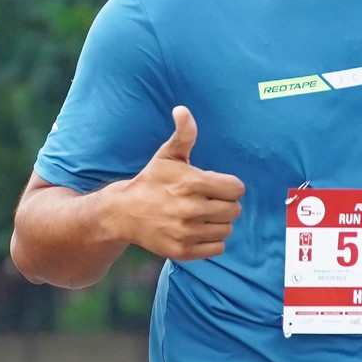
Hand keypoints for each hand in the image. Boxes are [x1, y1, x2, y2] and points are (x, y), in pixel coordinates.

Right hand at [109, 106, 244, 262]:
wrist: (124, 212)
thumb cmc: (152, 181)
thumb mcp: (167, 155)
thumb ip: (183, 134)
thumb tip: (182, 110)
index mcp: (193, 183)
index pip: (237, 189)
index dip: (229, 186)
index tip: (215, 186)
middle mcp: (191, 209)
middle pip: (234, 211)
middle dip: (225, 204)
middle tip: (208, 201)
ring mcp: (186, 232)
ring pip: (226, 230)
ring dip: (218, 223)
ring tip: (202, 216)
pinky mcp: (183, 251)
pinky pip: (217, 248)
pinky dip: (212, 241)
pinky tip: (198, 230)